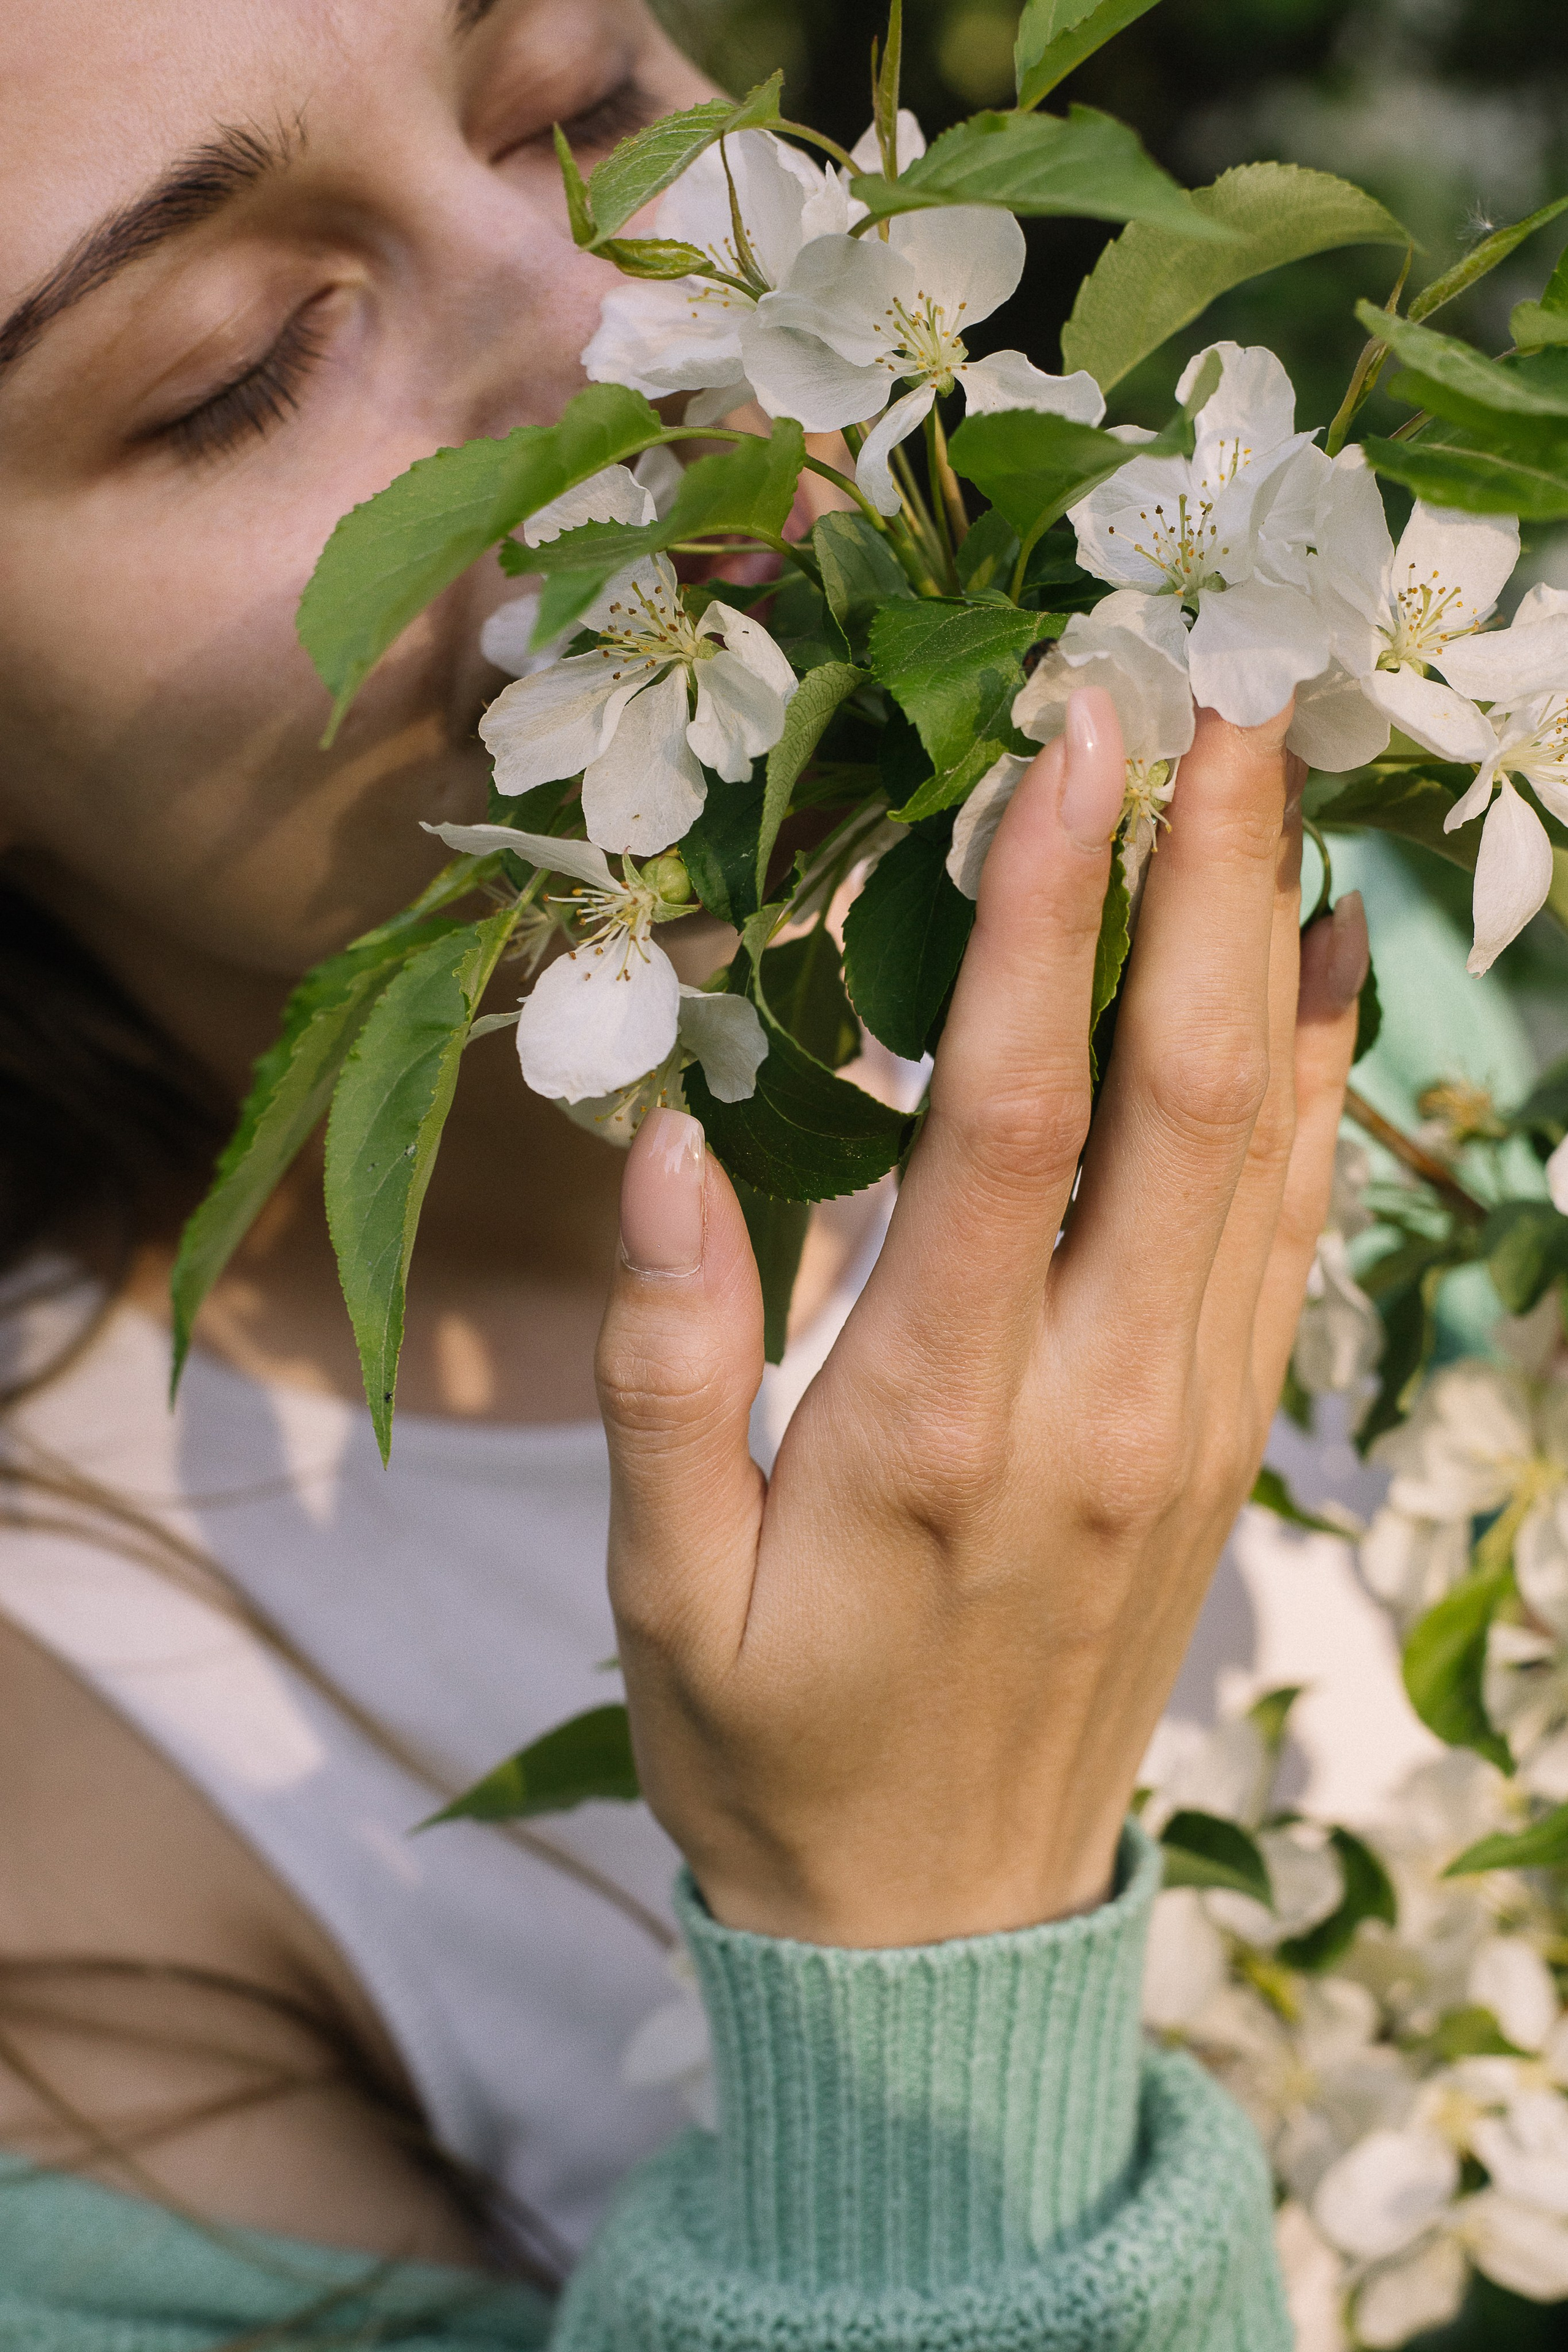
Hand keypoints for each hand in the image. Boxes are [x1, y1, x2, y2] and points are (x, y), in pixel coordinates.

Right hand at [595, 690, 1367, 1947]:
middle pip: (1185, 1092)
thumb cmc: (773, 1744)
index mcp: (939, 1427)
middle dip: (1209, 872)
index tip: (1075, 739)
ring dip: (1277, 944)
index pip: (1011, 1118)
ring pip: (1268, 1143)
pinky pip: (1295, 1229)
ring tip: (1284, 769)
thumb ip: (658, 1360)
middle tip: (1224, 685)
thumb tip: (663, 1135)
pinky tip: (1323, 967)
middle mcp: (1099, 1405)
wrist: (941, 1926)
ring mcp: (1189, 1422)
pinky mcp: (1225, 1442)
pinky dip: (1319, 1082)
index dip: (1044, 914)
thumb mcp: (660, 1584)